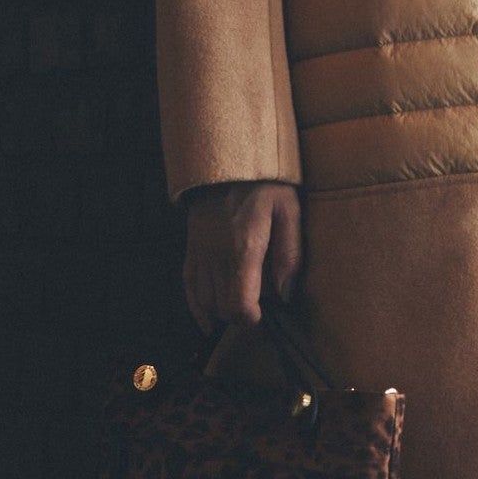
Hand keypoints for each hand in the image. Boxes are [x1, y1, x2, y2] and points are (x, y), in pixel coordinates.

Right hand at [182, 180, 301, 335]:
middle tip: (260, 306)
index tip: (267, 315)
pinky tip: (208, 317)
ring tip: (241, 305)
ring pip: (204, 301)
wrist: (228, 158)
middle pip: (222, 308)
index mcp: (243, 249)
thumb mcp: (288, 211)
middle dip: (241, 315)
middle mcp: (216, 257)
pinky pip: (188, 286)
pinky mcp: (191, 248)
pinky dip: (197, 305)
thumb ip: (289, 254)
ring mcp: (200, 253)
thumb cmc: (265, 183)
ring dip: (222, 311)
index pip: (239, 305)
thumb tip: (285, 294)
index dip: (253, 319)